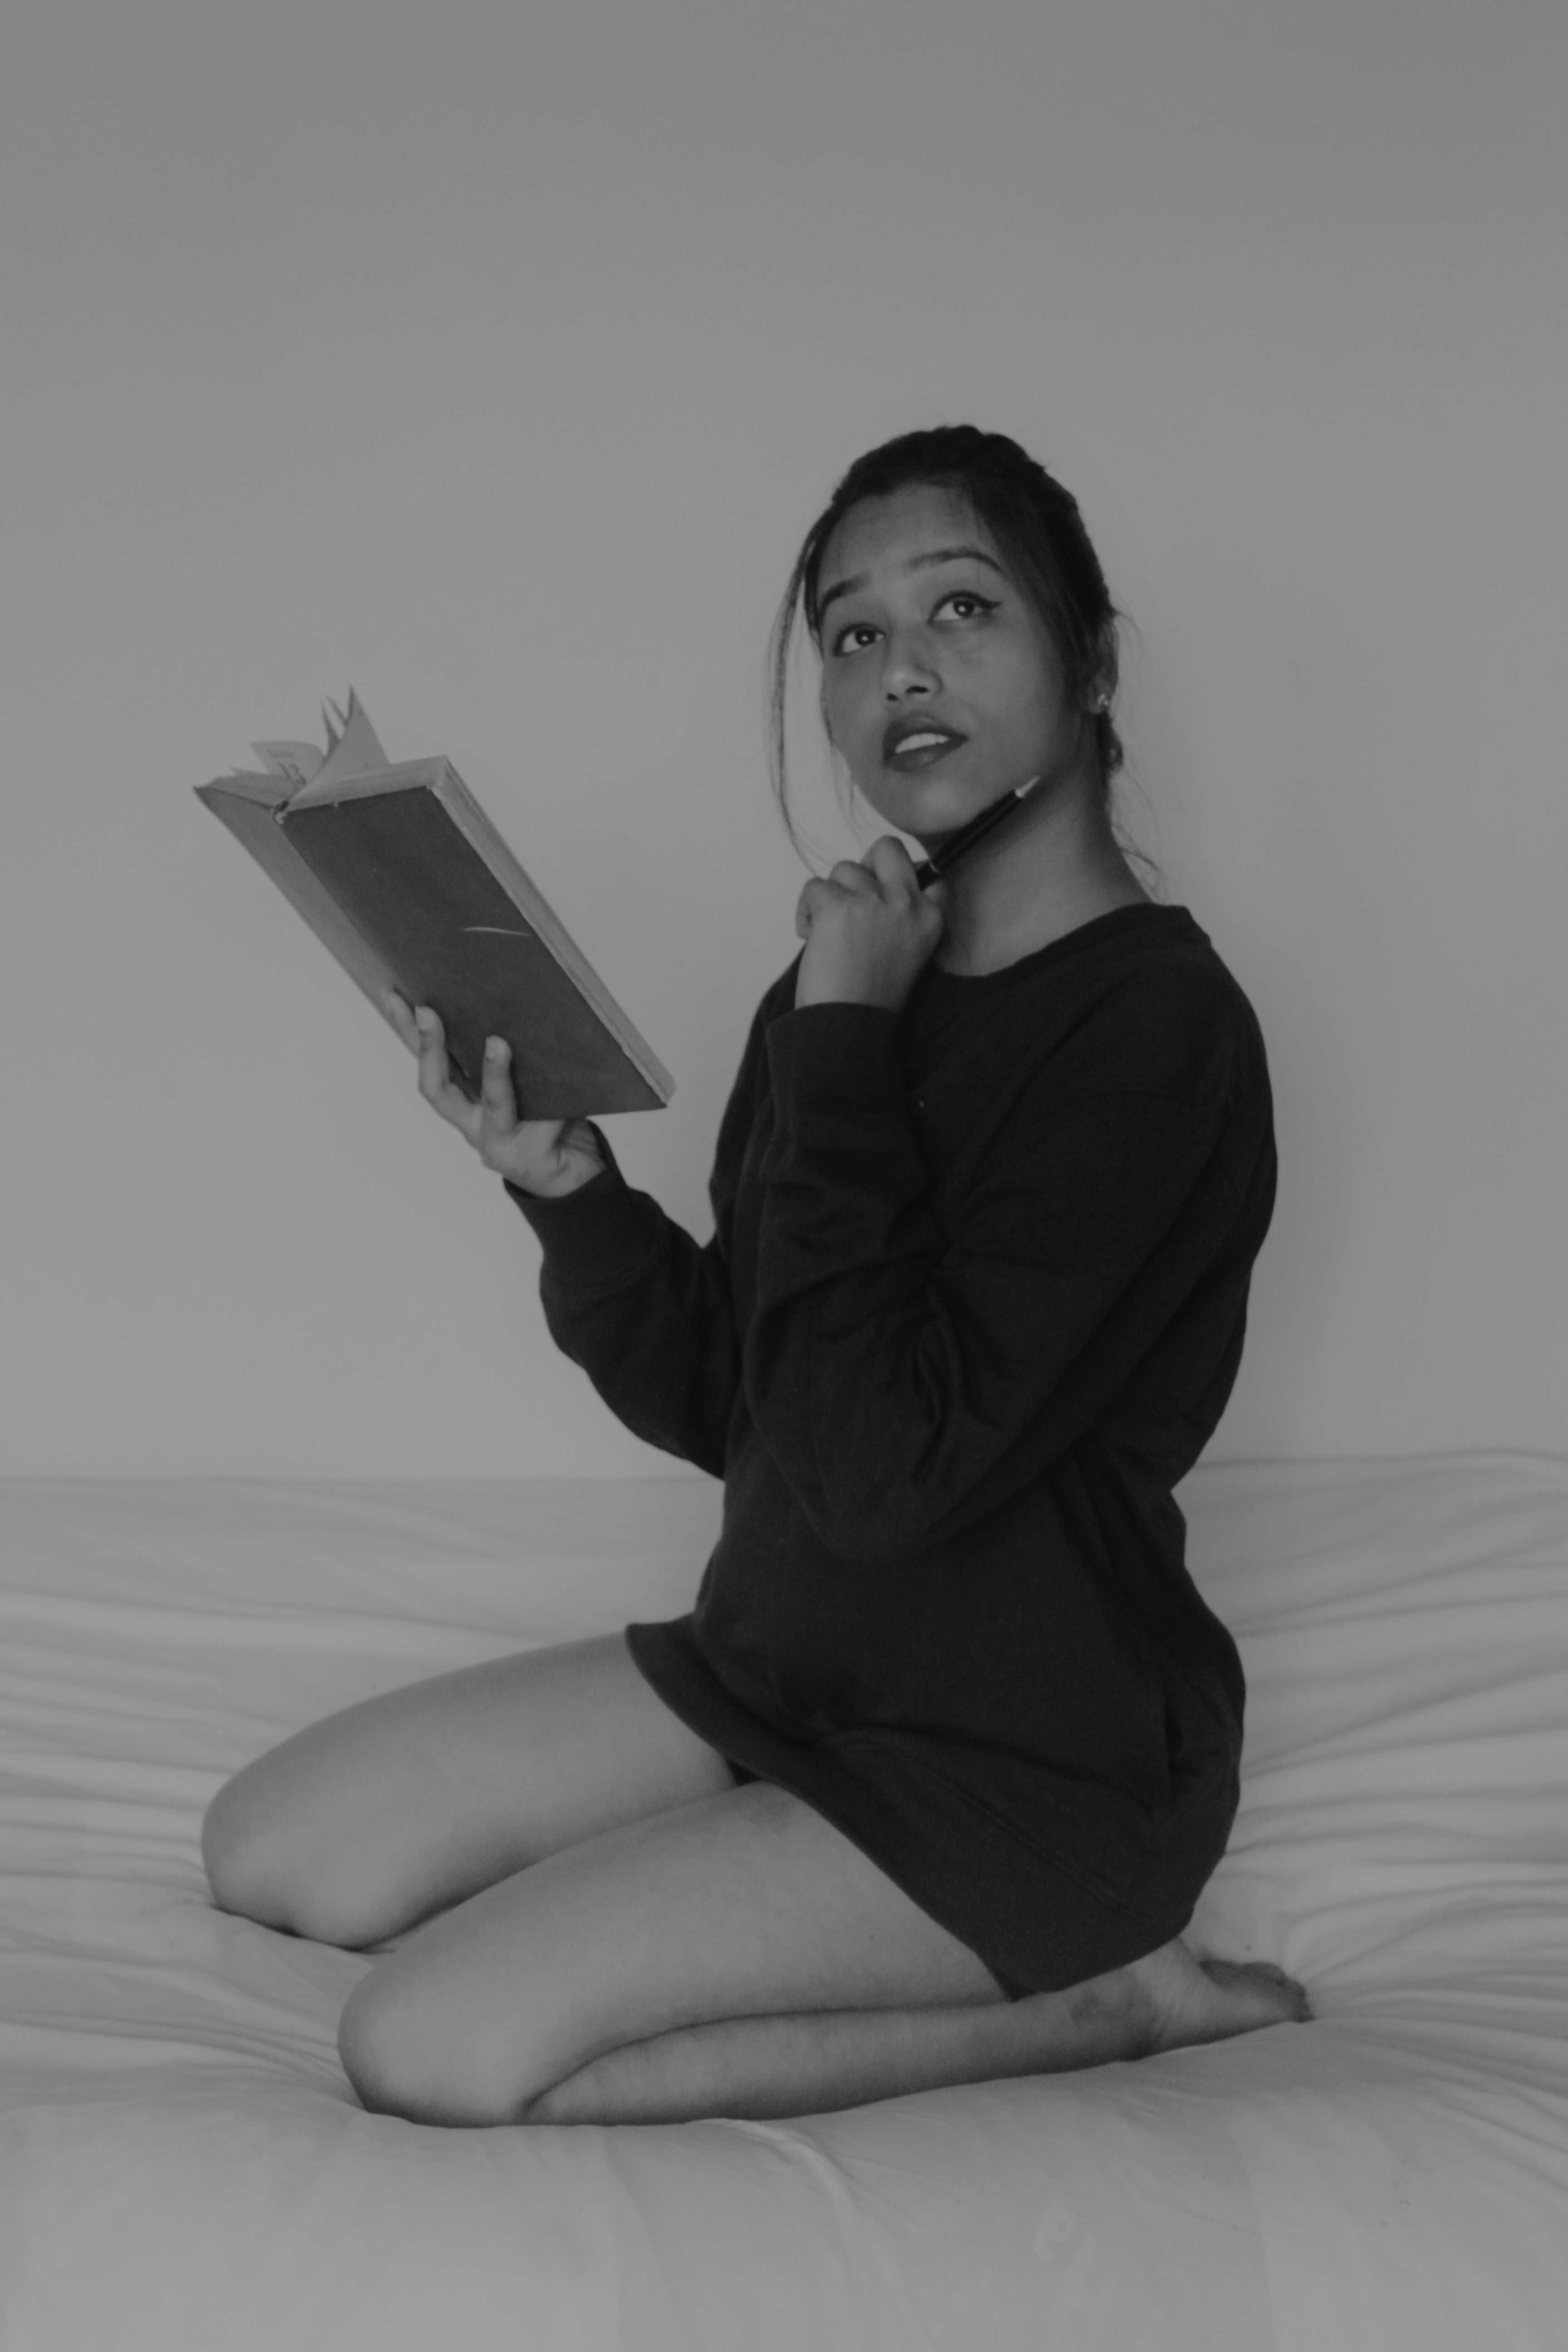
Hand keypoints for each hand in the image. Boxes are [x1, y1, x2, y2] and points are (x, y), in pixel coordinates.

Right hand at [382, 992, 606, 1197]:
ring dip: (494, 1073)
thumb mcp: (522, 1084)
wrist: (571, 1171)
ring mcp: (496, 1145)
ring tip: (496, 1043)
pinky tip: (566, 1079)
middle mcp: (471, 1125)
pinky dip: (554, 1105)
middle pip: (437, 1089)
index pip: (428, 1063)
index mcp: (463, 1102)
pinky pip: (542, 1123)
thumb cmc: (546, 1121)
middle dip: (429, 1048)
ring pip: (492, 1106)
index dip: (407, 1031)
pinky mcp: (528, 1160)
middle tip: (426, 1012)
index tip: (393, 994)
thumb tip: (513, 1003)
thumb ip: (511, 1056)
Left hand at [793, 836, 947, 1011]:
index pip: (930, 872)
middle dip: (863, 867)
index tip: (883, 901)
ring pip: (843, 869)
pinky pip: (813, 887)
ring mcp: (874, 902)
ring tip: (829, 935)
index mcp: (931, 918)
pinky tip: (812, 939)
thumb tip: (870, 884)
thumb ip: (900, 916)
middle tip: (850, 901)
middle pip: (885, 848)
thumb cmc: (870, 997)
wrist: (849, 1027)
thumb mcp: (906, 953)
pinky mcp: (839, 907)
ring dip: (829, 897)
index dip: (898, 879)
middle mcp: (908, 904)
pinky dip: (806, 912)